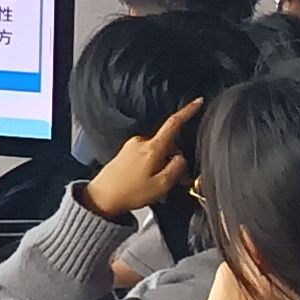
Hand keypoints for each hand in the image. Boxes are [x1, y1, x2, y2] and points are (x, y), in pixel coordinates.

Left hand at [80, 96, 204, 218]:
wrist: (101, 198)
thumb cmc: (129, 193)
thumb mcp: (161, 186)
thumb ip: (176, 169)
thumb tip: (182, 157)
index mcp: (151, 147)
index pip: (173, 124)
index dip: (187, 111)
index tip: (198, 102)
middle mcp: (140, 142)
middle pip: (168, 142)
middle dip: (175, 157)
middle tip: (176, 180)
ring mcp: (131, 146)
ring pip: (157, 149)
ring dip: (163, 163)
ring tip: (158, 184)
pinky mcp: (125, 153)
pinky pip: (146, 154)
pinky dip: (153, 164)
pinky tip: (147, 181)